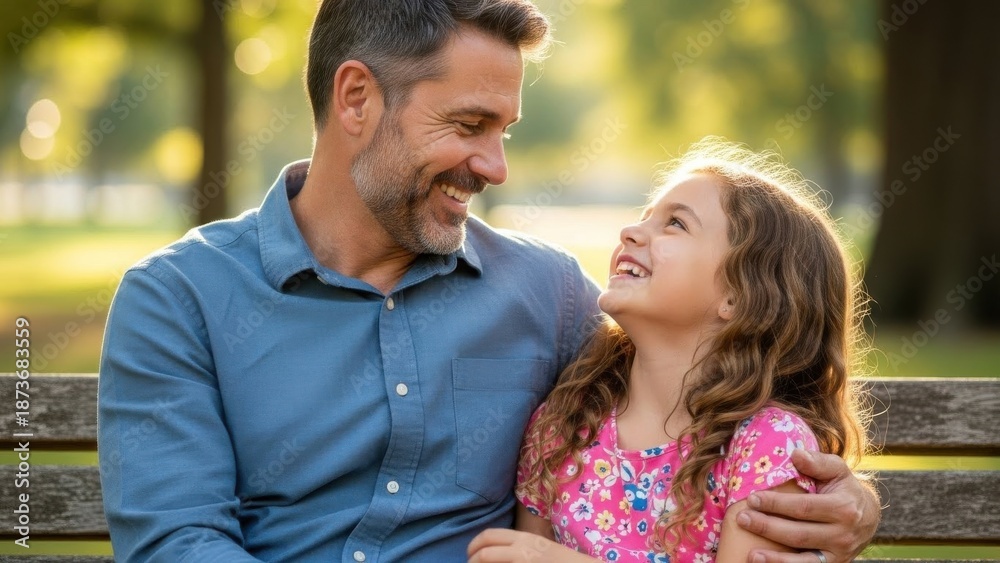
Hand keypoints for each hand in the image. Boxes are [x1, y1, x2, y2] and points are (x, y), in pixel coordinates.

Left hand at [468, 528, 595, 562]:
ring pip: (486, 560)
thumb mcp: (537, 547)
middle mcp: (520, 549)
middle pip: (483, 552)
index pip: (488, 535)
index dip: (473, 546)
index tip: (470, 555)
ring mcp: (523, 561)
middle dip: (471, 559)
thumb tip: (494, 551)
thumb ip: (518, 547)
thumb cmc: (560, 560)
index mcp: (522, 538)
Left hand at [735, 449, 879, 562]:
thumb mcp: (837, 469)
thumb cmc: (844, 487)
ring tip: (752, 555)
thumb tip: (795, 454)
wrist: (868, 515)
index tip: (752, 498)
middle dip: (768, 527)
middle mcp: (843, 534)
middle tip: (742, 518)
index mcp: (843, 508)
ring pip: (804, 559)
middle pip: (800, 534)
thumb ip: (817, 462)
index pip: (804, 507)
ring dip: (776, 559)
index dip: (776, 504)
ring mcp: (839, 553)